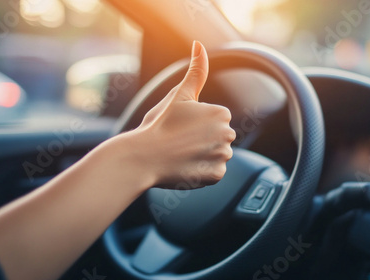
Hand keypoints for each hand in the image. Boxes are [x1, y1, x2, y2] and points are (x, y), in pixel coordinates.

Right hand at [118, 41, 235, 189]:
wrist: (142, 157)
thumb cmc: (159, 124)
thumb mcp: (179, 95)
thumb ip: (196, 70)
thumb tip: (199, 44)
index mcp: (221, 114)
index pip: (217, 119)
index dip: (198, 123)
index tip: (182, 127)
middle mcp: (227, 134)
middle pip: (219, 136)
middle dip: (203, 139)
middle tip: (180, 141)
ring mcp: (222, 156)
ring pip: (217, 154)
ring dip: (203, 155)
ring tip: (182, 154)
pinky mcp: (216, 175)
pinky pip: (214, 172)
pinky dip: (202, 171)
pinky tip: (186, 166)